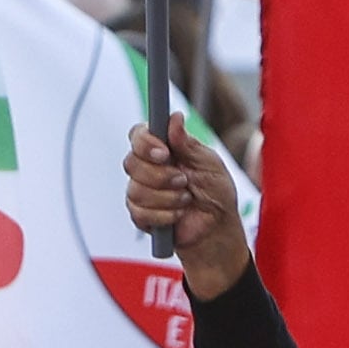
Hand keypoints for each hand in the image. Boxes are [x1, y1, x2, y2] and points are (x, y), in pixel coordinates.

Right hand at [124, 126, 252, 302]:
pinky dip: (164, 215)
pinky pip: (140, 212)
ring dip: (167, 197)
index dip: (145, 143)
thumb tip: (174, 118)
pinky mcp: (140, 214)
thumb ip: (188, 143)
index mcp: (163, 148)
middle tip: (183, 180)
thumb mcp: (209, 164)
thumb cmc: (216, 193)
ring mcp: (141, 191)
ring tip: (186, 199)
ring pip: (135, 189)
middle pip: (132, 162)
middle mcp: (148, 167)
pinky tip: (178, 215)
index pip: (138, 135)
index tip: (164, 153)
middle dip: (161, 175)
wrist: (217, 229)